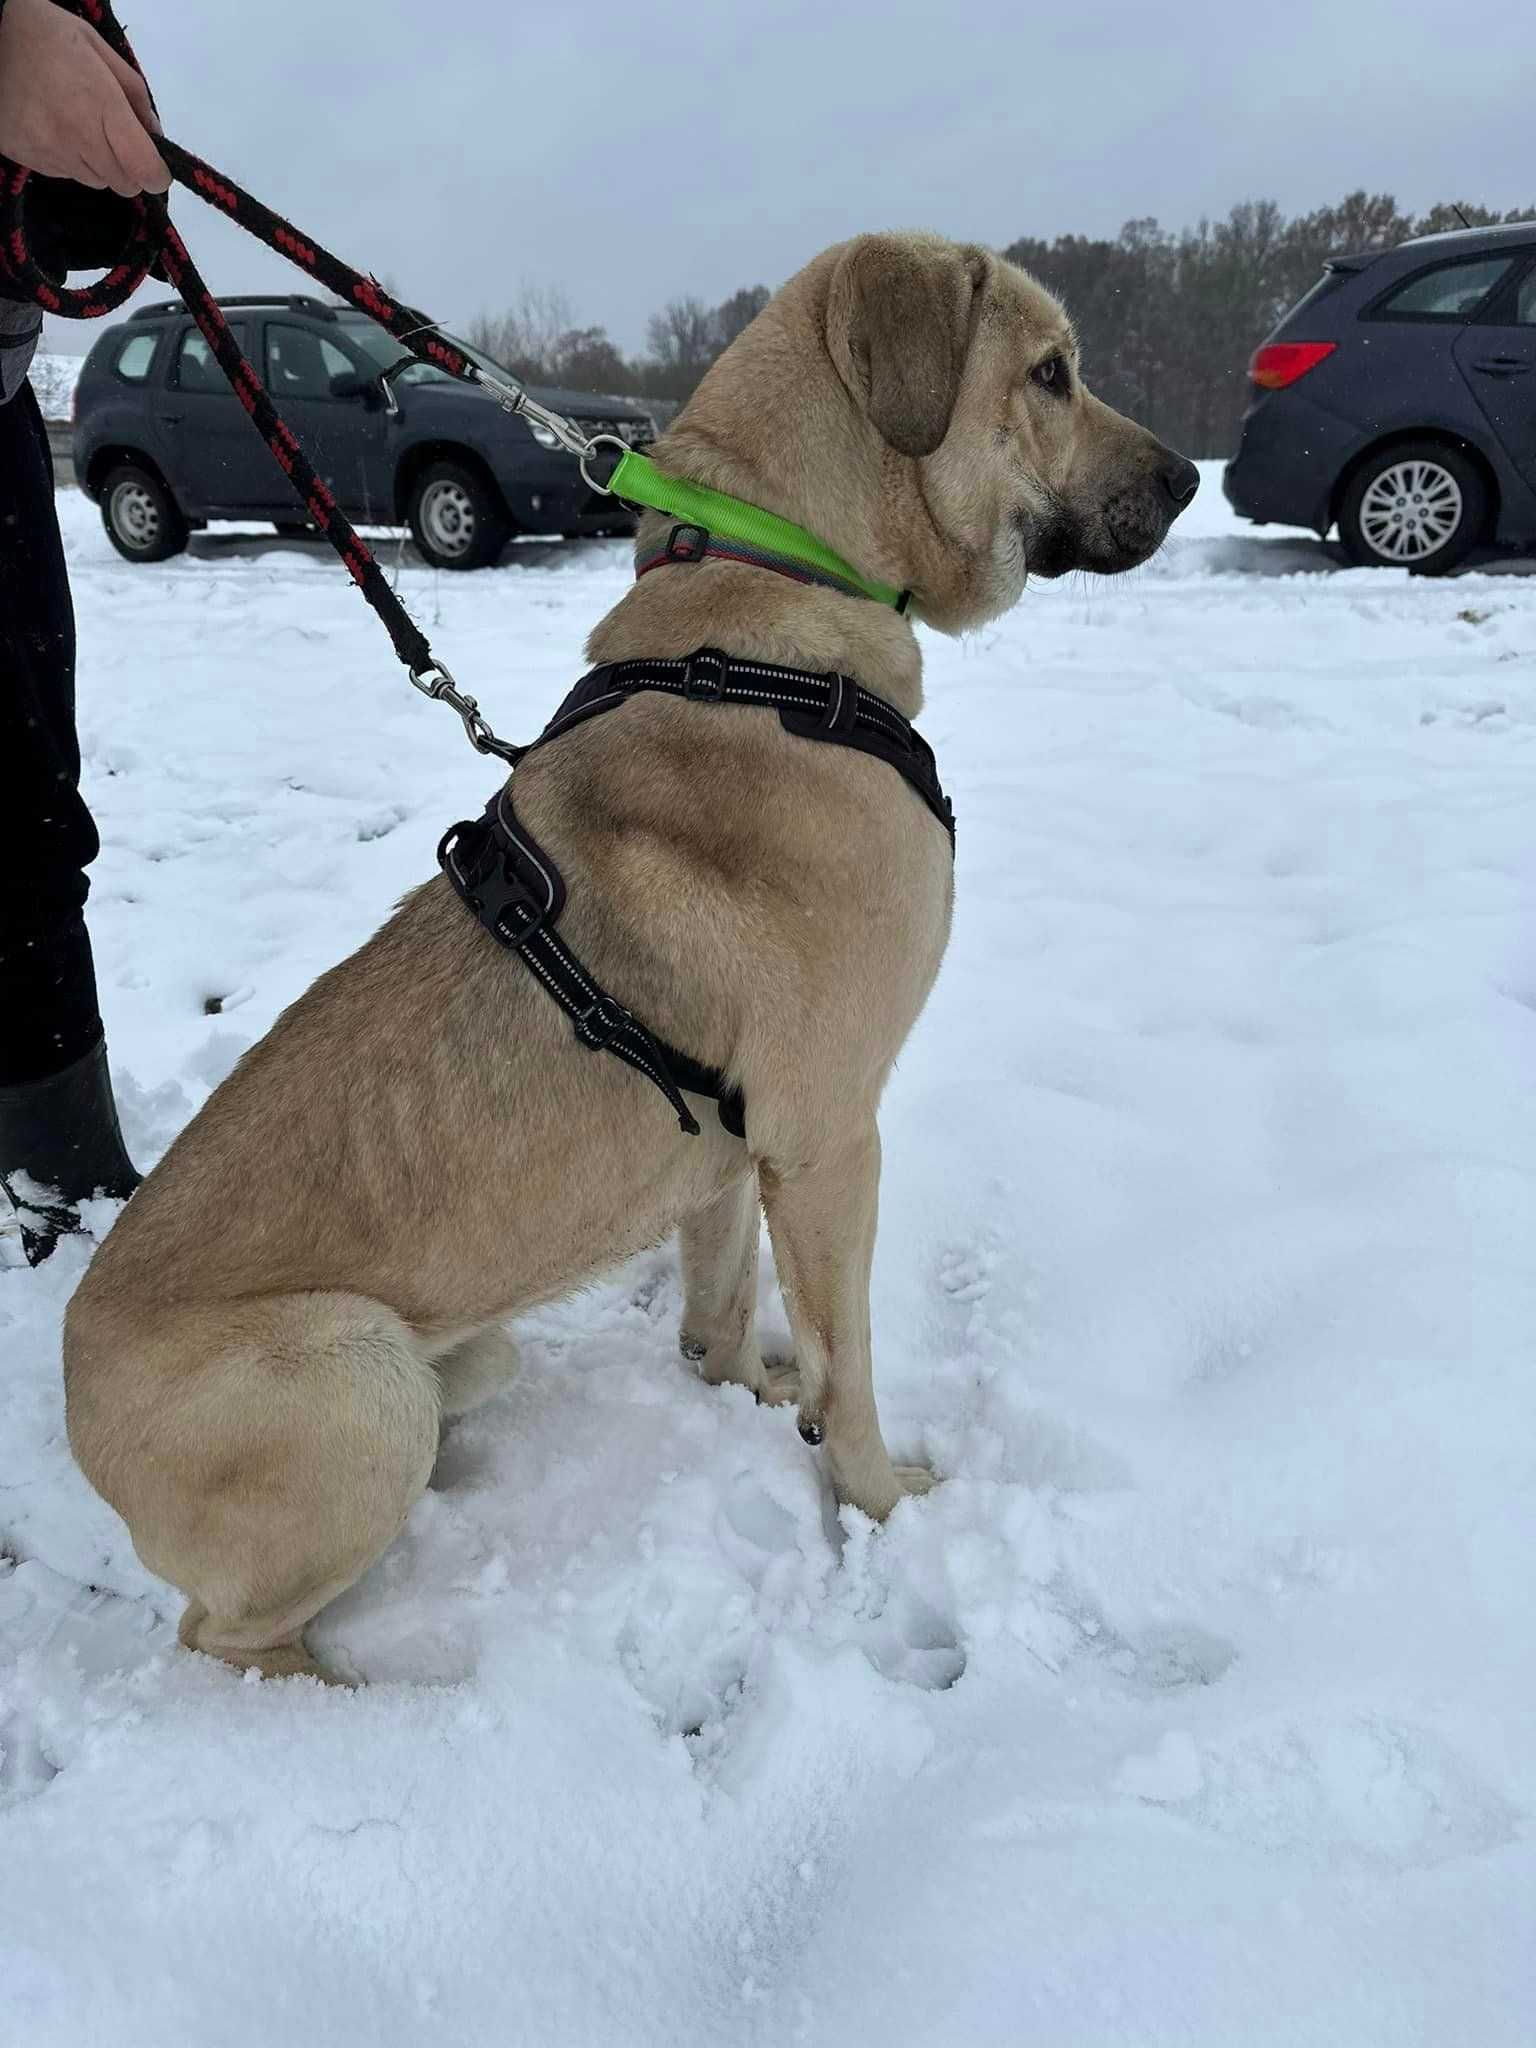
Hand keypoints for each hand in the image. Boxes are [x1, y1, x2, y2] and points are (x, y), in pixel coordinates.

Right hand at [0, 0, 168, 195]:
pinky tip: (54, 126)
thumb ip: (134, 93)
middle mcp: (75, 137)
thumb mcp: (98, 48)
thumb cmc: (48, 35)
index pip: (144, 169)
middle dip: (129, 167)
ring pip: (95, 181)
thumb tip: (155, 133)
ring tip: (78, 123)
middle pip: (123, 183)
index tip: (155, 164)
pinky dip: (70, 159)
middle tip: (115, 136)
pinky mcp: (26, 158)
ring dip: (98, 163)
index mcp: (100, 106)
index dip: (157, 174)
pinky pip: (65, 174)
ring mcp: (48, 151)